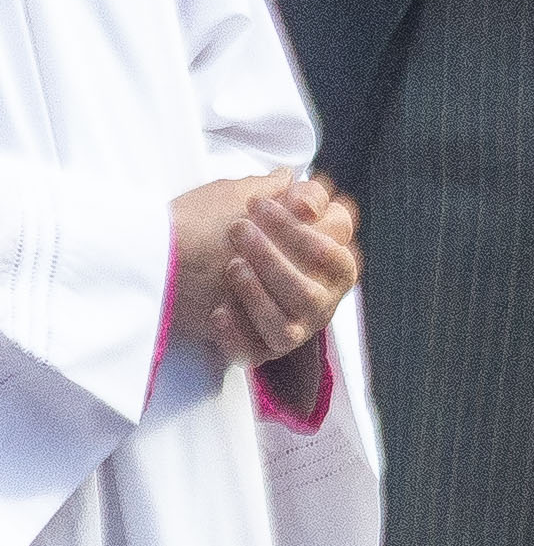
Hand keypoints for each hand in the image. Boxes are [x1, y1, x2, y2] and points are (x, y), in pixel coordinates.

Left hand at [172, 173, 361, 407]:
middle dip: (272, 258)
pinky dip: (235, 334)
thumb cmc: (240, 222)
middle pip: (307, 291)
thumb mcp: (273, 197)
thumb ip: (304, 193)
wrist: (186, 258)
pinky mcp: (259, 349)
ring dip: (257, 295)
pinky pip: (253, 352)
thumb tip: (308, 205)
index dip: (302, 232)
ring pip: (285, 326)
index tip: (261, 207)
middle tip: (239, 230)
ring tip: (231, 267)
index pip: (334, 257)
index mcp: (334, 267)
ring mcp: (293, 327)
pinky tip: (218, 311)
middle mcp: (320, 300)